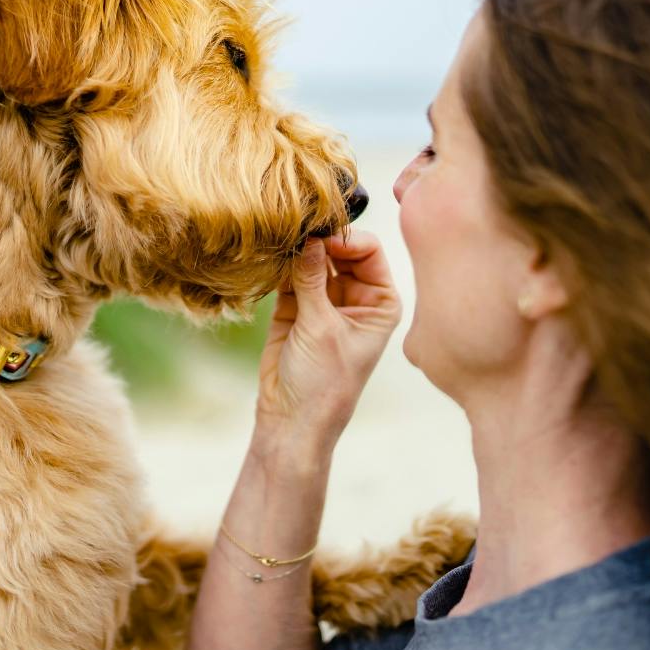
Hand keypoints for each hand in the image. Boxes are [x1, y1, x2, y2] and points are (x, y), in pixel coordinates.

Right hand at [254, 230, 402, 457]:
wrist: (291, 419)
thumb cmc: (324, 382)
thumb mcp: (321, 327)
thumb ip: (313, 279)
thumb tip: (309, 235)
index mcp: (380, 302)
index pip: (369, 251)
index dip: (346, 239)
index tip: (320, 236)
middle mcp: (356, 296)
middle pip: (340, 250)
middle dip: (318, 240)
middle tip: (295, 230)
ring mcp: (325, 299)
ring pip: (313, 260)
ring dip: (297, 250)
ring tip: (279, 239)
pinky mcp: (295, 305)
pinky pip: (289, 274)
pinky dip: (279, 264)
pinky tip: (269, 255)